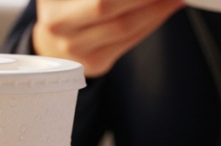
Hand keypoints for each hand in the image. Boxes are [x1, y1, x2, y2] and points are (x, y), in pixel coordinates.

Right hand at [33, 0, 184, 76]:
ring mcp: (73, 48)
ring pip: (125, 25)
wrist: (56, 41)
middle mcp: (56, 23)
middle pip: (105, 4)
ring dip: (157, 7)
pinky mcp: (93, 63)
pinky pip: (130, 40)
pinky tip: (164, 9)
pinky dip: (152, 21)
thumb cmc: (72, 5)